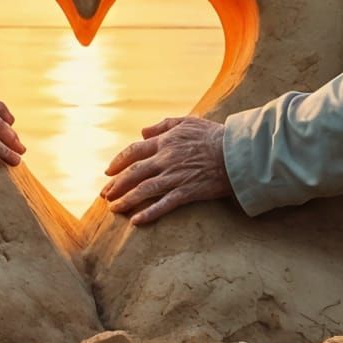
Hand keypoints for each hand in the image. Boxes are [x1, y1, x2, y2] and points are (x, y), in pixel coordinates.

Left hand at [100, 116, 230, 224]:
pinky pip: (164, 204)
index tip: (108, 172)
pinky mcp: (187, 191)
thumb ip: (163, 125)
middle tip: (105, 195)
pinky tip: (136, 221)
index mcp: (165, 141)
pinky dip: (149, 213)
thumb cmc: (214, 135)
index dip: (118, 162)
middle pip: (134, 173)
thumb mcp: (187, 121)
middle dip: (116, 185)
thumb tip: (143, 131)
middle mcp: (166, 159)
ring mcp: (175, 176)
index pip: (134, 152)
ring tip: (114, 209)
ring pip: (144, 190)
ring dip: (126, 200)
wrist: (237, 152)